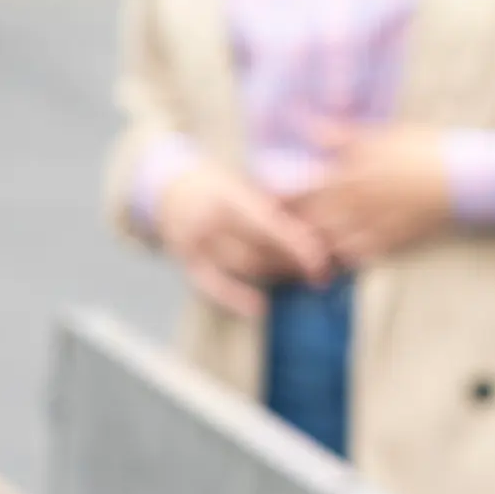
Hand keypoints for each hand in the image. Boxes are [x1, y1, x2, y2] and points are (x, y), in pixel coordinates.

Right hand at [153, 157, 332, 318]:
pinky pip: (212, 286)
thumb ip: (275, 203)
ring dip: (278, 275)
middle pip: (258, 249)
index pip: (267, 223)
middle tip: (324, 269)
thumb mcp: (244, 184)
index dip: (297, 243)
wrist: (170, 188)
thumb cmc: (221, 187)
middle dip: (294, 262)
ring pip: (244, 267)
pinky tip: (261, 308)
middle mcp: (208, 221)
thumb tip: (320, 226)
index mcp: (227, 197)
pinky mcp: (187, 263)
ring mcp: (194, 244)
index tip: (322, 257)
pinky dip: (236, 299)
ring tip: (305, 277)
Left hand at [286, 120, 455, 268]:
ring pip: (332, 241)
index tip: (270, 198)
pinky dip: (347, 255)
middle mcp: (357, 204)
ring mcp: (374, 225)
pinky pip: (359, 255)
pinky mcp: (392, 241)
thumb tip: (304, 122)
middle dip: (297, 223)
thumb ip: (341, 134)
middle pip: (313, 220)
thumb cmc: (424, 150)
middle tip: (284, 224)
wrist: (464, 178)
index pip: (302, 190)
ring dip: (319, 241)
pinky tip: (343, 251)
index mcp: (350, 175)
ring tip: (310, 240)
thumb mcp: (383, 135)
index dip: (282, 197)